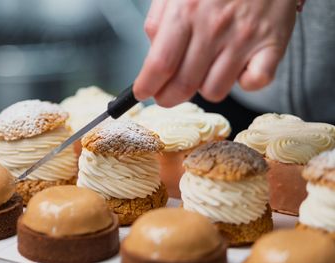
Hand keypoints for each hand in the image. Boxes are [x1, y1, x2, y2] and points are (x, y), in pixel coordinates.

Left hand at [133, 0, 296, 105]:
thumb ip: (158, 20)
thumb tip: (151, 55)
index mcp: (187, 10)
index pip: (160, 64)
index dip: (147, 86)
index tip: (142, 92)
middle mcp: (215, 27)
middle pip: (184, 84)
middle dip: (167, 98)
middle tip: (164, 95)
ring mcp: (245, 37)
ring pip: (214, 90)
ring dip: (204, 87)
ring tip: (205, 69)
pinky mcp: (273, 44)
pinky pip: (255, 83)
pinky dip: (245, 83)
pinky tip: (239, 68)